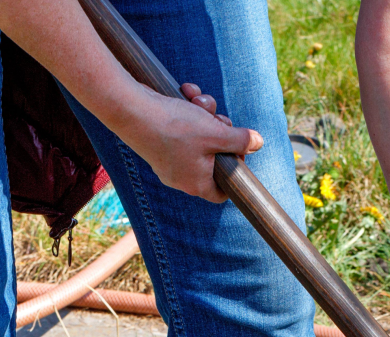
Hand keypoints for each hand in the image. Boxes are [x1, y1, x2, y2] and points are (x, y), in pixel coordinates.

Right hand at [113, 82, 261, 202]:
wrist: (130, 108)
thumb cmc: (175, 126)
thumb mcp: (216, 133)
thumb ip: (240, 141)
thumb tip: (258, 143)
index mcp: (196, 183)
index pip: (222, 192)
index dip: (234, 171)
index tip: (237, 151)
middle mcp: (180, 176)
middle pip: (213, 158)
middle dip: (220, 132)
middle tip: (219, 119)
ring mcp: (168, 158)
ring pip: (199, 137)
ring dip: (204, 115)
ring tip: (198, 100)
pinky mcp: (158, 141)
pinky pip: (181, 128)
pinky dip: (186, 109)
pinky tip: (185, 92)